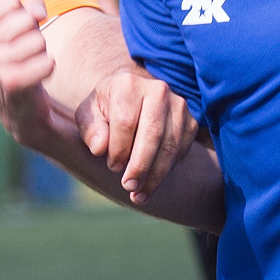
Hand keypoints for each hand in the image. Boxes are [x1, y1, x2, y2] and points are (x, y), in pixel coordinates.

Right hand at [0, 0, 55, 137]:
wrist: (17, 105)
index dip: (26, 13)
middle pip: (26, 20)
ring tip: (30, 64)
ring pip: (38, 40)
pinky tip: (39, 75)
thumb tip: (38, 13)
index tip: (21, 31)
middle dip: (34, 34)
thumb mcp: (21, 26)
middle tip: (26, 52)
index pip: (12, 2)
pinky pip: (47, 62)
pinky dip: (49, 67)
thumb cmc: (20, 57)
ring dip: (41, 52)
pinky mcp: (10, 83)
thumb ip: (30, 6)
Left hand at [80, 66, 192, 202]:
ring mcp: (178, 105)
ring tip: (140, 195)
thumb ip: (90, 129)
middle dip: (140, 166)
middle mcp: (157, 90)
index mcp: (128, 84)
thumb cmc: (106, 109)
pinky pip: (182, 150)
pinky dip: (168, 170)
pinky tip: (152, 183)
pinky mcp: (191, 121)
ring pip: (170, 146)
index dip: (118, 149)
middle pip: (152, 134)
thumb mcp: (88, 115)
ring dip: (155, 175)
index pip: (125, 122)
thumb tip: (99, 148)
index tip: (112, 167)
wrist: (131, 97)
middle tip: (129, 187)